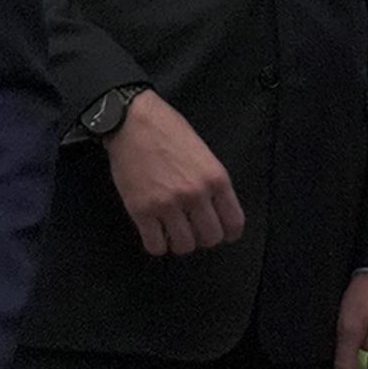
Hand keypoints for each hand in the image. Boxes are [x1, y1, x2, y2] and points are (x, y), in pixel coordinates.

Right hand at [103, 91, 243, 256]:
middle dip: (203, 238)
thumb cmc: (169, 131)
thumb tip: (216, 211)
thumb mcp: (204, 153)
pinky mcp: (141, 211)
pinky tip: (155, 232)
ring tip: (173, 230)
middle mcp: (195, 194)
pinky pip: (155, 246)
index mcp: (216, 178)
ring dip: (179, 242)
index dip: (229, 233)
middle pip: (210, 238)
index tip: (222, 232)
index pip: (234, 222)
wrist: (133, 122)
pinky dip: (157, 244)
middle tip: (193, 228)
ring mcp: (168, 204)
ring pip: (184, 246)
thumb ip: (212, 183)